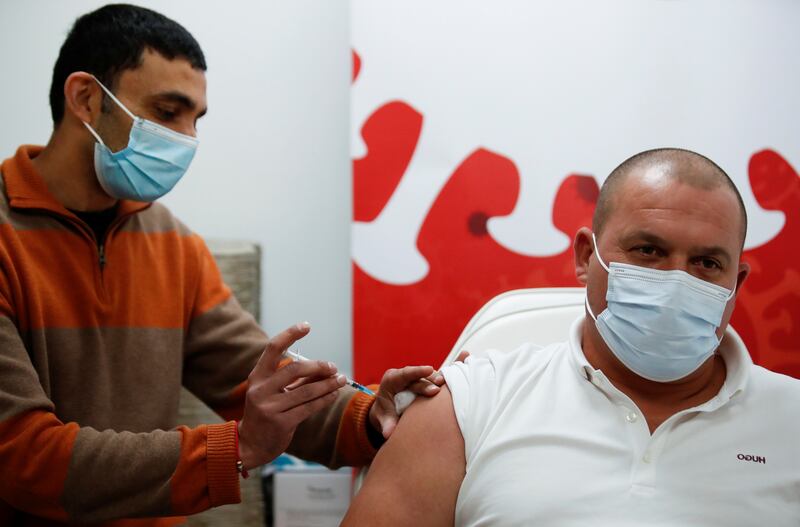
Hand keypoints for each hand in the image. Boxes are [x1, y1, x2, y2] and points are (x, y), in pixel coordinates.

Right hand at [238, 322, 346, 468]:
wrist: (250, 445)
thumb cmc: (265, 412)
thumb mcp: (273, 392)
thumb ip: (295, 379)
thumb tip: (323, 366)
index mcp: (257, 377)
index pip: (273, 349)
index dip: (290, 334)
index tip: (306, 325)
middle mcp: (261, 389)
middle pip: (294, 369)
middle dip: (318, 366)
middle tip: (333, 367)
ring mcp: (270, 407)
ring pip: (306, 390)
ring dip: (328, 384)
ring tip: (341, 380)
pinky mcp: (281, 423)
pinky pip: (309, 407)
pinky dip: (325, 399)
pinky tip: (334, 394)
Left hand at [378, 350, 472, 434]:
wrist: (388, 409)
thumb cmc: (385, 412)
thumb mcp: (383, 417)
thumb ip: (387, 424)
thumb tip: (388, 433)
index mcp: (392, 380)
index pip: (404, 373)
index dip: (417, 371)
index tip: (429, 369)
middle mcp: (405, 375)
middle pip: (419, 376)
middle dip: (430, 380)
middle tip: (439, 387)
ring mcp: (417, 377)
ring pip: (430, 376)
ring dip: (441, 379)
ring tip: (449, 383)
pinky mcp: (427, 381)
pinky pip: (439, 374)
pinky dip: (452, 368)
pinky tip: (464, 357)